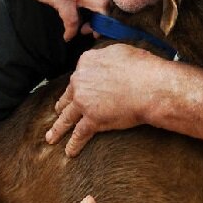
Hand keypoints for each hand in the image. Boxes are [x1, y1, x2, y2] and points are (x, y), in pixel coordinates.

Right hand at [0, 0, 110, 40]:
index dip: (110, 14)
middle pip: (110, 3)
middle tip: (98, 32)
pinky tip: (67, 36)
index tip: (102, 25)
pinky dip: (71, 31)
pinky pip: (73, 20)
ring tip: (83, 33)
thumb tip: (84, 9)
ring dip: (96, 27)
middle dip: (109, 22)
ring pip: (101, 9)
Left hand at [46, 44, 164, 155]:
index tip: (82, 89)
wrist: (151, 86)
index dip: (82, 83)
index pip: (80, 74)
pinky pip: (79, 134)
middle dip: (64, 104)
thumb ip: (108, 56)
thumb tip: (108, 59)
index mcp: (87, 62)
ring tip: (51, 137)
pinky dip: (74, 145)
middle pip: (69, 94)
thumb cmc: (143, 67)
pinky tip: (70, 152)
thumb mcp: (121, 51)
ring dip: (58, 128)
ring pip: (66, 117)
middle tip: (59, 111)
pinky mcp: (91, 120)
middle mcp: (80, 81)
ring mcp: (83, 102)